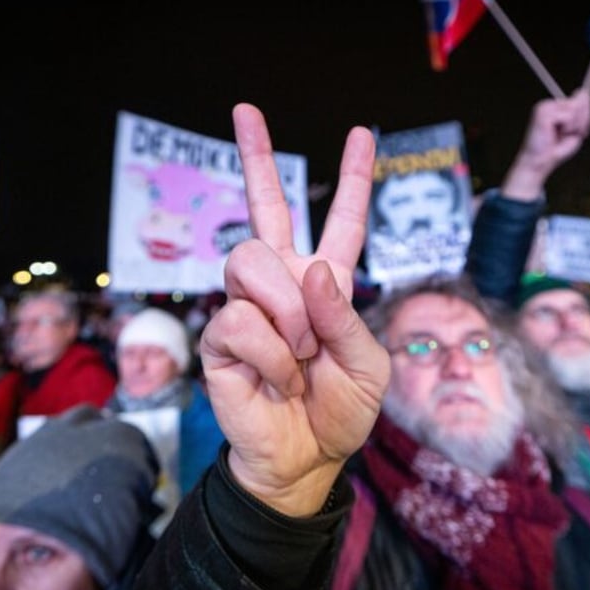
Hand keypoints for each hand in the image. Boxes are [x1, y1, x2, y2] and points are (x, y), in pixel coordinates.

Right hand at [200, 104, 389, 516]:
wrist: (307, 457)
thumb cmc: (341, 409)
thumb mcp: (369, 364)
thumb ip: (346, 315)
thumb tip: (309, 269)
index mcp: (326, 283)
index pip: (342, 221)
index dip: (354, 178)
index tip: (361, 132)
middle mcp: (283, 284)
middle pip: (263, 209)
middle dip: (255, 155)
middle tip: (256, 148)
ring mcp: (247, 306)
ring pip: (250, 259)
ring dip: (286, 313)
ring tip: (298, 354)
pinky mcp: (220, 336)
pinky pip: (241, 319)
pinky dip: (271, 355)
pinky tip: (277, 379)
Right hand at [501, 88, 589, 200]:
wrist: (539, 163)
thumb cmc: (555, 150)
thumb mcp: (575, 129)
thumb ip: (581, 110)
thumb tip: (584, 91)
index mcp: (555, 107)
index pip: (581, 98)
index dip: (587, 115)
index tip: (580, 131)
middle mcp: (548, 104)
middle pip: (579, 102)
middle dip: (582, 121)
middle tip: (569, 135)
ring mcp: (544, 107)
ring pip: (575, 108)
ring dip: (573, 126)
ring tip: (560, 135)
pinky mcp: (543, 114)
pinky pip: (568, 116)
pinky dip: (567, 128)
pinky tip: (554, 134)